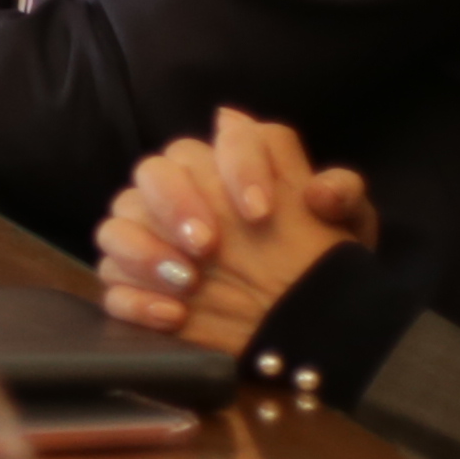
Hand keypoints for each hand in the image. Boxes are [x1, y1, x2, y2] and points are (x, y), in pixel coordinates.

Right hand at [95, 112, 377, 351]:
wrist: (305, 322)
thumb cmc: (323, 263)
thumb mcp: (349, 231)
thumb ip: (344, 198)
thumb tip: (320, 191)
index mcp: (236, 163)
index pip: (231, 136)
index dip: (240, 166)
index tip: (262, 212)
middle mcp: (186, 189)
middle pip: (156, 170)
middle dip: (177, 202)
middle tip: (209, 244)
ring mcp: (151, 236)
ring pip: (118, 221)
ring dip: (144, 248)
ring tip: (187, 281)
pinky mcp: (133, 284)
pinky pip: (110, 281)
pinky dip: (136, 298)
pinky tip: (174, 317)